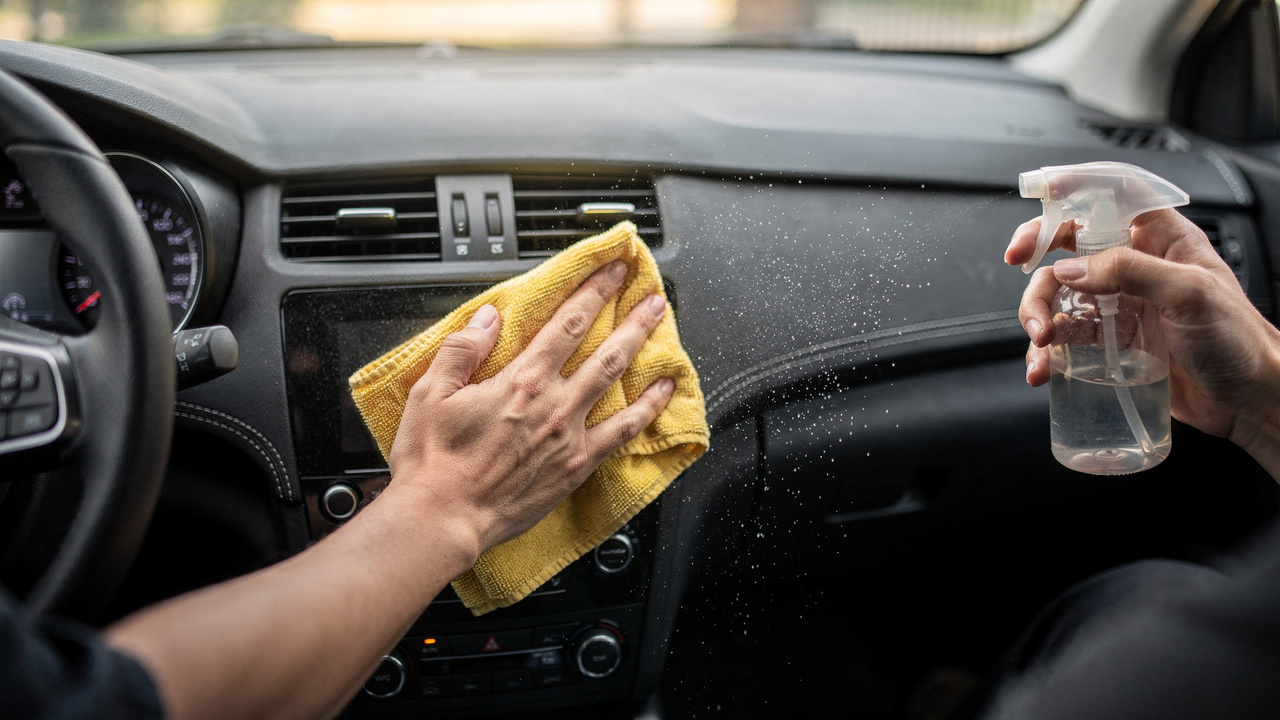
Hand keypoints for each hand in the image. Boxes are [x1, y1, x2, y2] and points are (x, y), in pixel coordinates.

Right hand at [387, 261, 674, 555]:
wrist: (442, 518)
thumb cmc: (432, 462)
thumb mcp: (429, 394)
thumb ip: (462, 350)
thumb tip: (489, 318)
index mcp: (520, 381)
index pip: (567, 324)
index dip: (594, 292)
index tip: (613, 271)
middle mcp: (553, 404)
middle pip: (605, 350)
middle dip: (632, 318)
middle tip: (653, 296)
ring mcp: (570, 436)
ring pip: (617, 384)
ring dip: (643, 352)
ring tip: (662, 331)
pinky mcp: (575, 467)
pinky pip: (621, 434)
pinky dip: (646, 411)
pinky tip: (660, 397)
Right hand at [1005, 209, 1279, 446]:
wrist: (1248, 399)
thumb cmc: (1239, 340)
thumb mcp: (1191, 293)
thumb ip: (1131, 271)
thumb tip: (1072, 268)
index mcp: (1162, 240)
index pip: (1111, 198)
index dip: (1073, 191)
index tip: (1040, 197)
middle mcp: (1137, 267)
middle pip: (1070, 248)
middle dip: (1039, 262)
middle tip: (1021, 274)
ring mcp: (1123, 306)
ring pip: (1060, 296)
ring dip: (1039, 314)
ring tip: (1041, 342)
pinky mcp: (1113, 343)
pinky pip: (1068, 339)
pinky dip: (1048, 353)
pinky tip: (1044, 369)